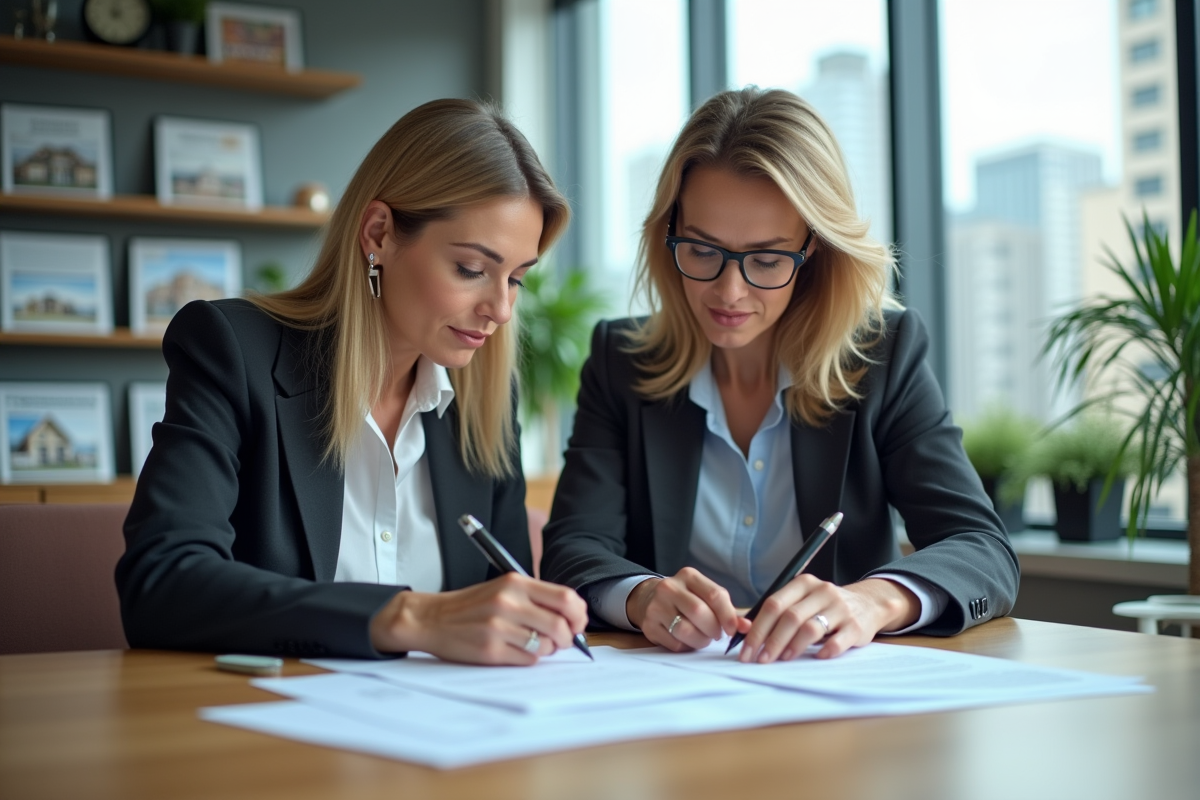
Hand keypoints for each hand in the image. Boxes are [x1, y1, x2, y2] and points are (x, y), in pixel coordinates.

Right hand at [369, 573, 588, 664]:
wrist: (430, 618)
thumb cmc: (470, 606)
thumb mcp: (502, 588)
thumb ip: (534, 598)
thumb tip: (570, 618)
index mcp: (515, 583)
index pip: (565, 598)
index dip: (578, 614)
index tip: (577, 623)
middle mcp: (508, 602)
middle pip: (560, 625)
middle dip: (568, 638)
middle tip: (562, 641)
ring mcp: (498, 627)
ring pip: (546, 645)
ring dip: (547, 650)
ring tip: (534, 645)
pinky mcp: (490, 650)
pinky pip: (528, 660)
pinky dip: (529, 659)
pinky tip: (515, 651)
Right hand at [625, 567, 741, 650]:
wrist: (649, 599)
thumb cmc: (686, 599)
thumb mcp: (704, 595)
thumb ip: (727, 610)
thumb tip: (747, 627)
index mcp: (688, 576)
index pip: (715, 595)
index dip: (728, 616)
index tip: (733, 629)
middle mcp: (670, 587)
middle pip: (700, 612)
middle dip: (713, 629)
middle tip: (716, 635)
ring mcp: (656, 606)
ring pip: (686, 630)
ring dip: (700, 640)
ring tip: (703, 638)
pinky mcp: (649, 625)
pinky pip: (674, 643)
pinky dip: (686, 646)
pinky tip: (687, 640)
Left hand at [737, 577, 919, 662]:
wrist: (868, 604)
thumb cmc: (825, 606)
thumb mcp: (804, 601)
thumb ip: (780, 612)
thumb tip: (747, 631)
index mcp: (803, 584)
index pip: (774, 605)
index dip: (757, 629)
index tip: (747, 649)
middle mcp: (822, 592)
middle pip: (790, 617)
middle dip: (771, 641)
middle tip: (760, 660)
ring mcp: (840, 608)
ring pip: (810, 628)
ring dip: (792, 647)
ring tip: (782, 659)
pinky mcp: (856, 626)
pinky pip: (836, 641)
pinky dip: (824, 651)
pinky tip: (815, 657)